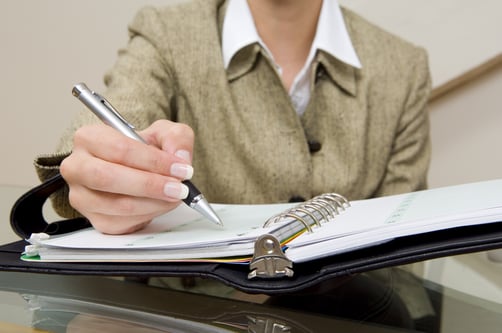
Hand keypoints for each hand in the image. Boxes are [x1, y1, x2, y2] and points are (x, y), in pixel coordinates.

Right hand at [60, 120, 194, 233]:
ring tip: (175, 196)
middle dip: (149, 185)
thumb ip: (175, 137)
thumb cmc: (143, 150)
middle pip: (108, 178)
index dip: (153, 160)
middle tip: (178, 187)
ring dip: (153, 202)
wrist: (138, 171)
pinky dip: (149, 215)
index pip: (119, 148)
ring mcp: (82, 196)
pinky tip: (161, 204)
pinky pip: (122, 222)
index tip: (180, 168)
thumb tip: (180, 156)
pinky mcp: (95, 220)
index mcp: (89, 137)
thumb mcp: (163, 133)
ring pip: (118, 205)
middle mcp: (77, 167)